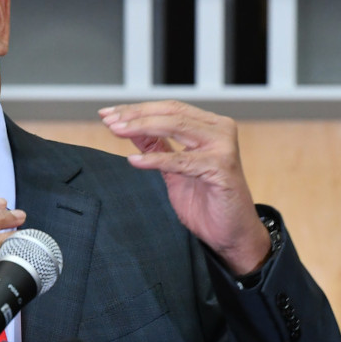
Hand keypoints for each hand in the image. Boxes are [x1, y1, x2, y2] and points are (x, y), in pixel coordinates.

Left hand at [100, 100, 269, 274]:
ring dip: (141, 127)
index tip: (109, 113)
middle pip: (171, 113)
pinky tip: (134, 161)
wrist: (231, 232)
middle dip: (135, 115)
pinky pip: (181, 160)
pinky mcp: (221, 168)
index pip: (169, 108)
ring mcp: (222, 147)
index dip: (137, 109)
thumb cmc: (206, 200)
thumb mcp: (173, 168)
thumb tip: (129, 127)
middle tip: (109, 120)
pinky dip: (155, 160)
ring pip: (176, 127)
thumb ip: (157, 146)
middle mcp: (219, 130)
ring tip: (116, 131)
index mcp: (210, 126)